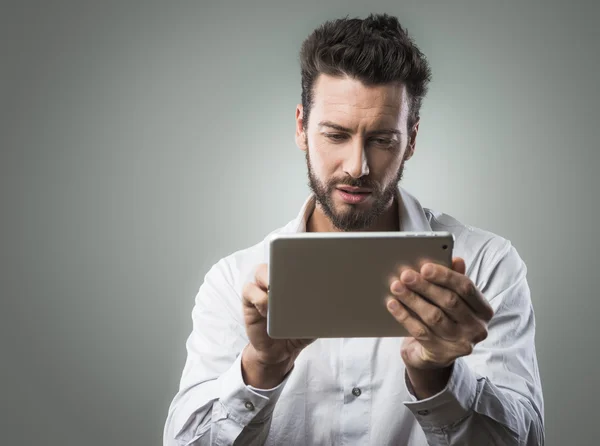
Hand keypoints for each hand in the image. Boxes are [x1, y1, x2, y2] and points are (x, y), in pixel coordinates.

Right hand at [241, 263, 313, 387]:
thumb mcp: (315, 319)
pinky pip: (250, 290)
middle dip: (284, 262)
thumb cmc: (298, 331)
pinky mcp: (249, 302)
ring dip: (270, 279)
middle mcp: (275, 281)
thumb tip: (335, 299)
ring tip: (279, 292)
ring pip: (260, 271)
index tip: (310, 259)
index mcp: (292, 280)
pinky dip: (260, 298)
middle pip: (275, 259)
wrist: (280, 351)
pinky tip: (268, 312)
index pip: (294, 261)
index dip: (300, 256)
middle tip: (293, 272)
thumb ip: (321, 307)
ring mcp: (261, 289)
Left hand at [386, 258, 493, 391]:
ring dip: (412, 299)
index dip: (445, 276)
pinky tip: (393, 304)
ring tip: (396, 287)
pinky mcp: (442, 353)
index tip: (424, 267)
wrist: (435, 354)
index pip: (466, 288)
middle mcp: (477, 328)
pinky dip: (404, 316)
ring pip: (433, 316)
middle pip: (449, 302)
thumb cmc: (446, 318)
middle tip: (405, 275)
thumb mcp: (453, 300)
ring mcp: (460, 343)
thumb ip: (454, 280)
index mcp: (483, 310)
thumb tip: (456, 259)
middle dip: (425, 286)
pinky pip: (420, 331)